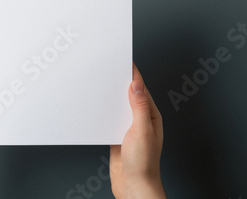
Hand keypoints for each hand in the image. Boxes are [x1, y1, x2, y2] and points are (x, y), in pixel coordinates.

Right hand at [110, 64, 165, 197]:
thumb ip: (139, 107)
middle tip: (107, 68)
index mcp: (151, 115)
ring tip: (99, 84)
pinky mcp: (116, 135)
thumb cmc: (144, 163)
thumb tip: (136, 84)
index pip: (141, 88)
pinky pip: (109, 118)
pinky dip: (102, 111)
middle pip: (128, 94)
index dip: (132, 73)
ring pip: (117, 105)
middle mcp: (140, 119)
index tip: (122, 60)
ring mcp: (128, 127)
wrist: (133, 186)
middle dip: (118, 81)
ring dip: (109, 96)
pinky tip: (95, 107)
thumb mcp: (142, 131)